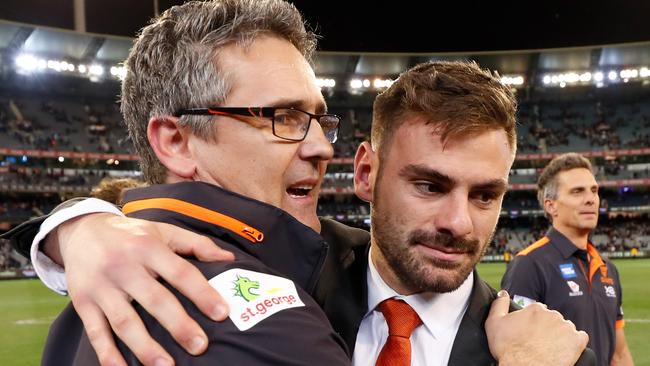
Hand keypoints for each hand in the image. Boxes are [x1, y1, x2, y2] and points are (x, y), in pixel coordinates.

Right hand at [46, 213, 234, 365]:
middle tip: (200, 346)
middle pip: (154, 299)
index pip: (180, 272)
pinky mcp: (84, 303)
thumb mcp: (164, 231)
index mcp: (148, 247)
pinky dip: (108, 354)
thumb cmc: (133, 235)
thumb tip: (229, 258)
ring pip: (124, 321)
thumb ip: (197, 244)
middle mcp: (123, 266)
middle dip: (178, 325)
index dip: (202, 293)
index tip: (221, 313)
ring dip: (145, 347)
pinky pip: (96, 332)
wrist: (82, 230)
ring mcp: (101, 287)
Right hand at [485, 290, 588, 365]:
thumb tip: (502, 293)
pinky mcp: (577, 341)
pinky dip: (575, 343)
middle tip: (539, 342)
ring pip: (566, 328)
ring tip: (551, 348)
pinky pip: (581, 338)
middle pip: (553, 319)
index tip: (530, 332)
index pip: (539, 311)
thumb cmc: (508, 348)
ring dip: (561, 336)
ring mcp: (566, 327)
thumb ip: (499, 304)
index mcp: (535, 309)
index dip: (534, 322)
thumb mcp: (494, 323)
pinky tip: (565, 350)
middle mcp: (552, 314)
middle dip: (548, 328)